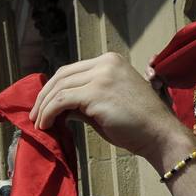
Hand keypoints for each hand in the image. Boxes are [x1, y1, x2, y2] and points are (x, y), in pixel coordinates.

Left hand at [31, 53, 190, 170]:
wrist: (160, 135)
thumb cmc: (138, 125)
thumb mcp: (107, 105)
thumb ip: (84, 101)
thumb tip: (59, 108)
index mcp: (110, 61)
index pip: (72, 70)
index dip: (54, 87)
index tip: (43, 105)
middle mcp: (106, 63)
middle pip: (62, 75)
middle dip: (44, 96)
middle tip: (34, 115)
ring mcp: (101, 76)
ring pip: (59, 88)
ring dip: (44, 107)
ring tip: (39, 124)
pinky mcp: (96, 93)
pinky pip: (62, 100)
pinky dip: (49, 113)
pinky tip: (46, 125)